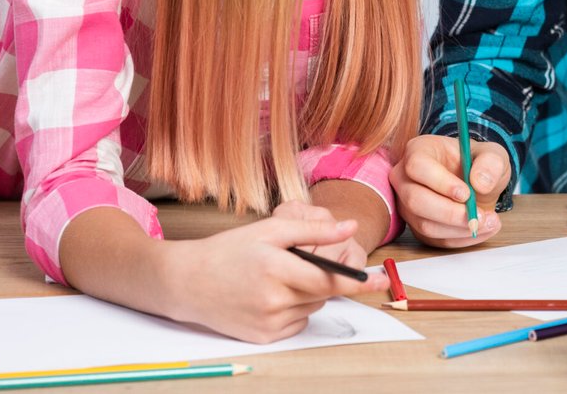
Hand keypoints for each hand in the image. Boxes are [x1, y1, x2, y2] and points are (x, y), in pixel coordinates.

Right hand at [163, 213, 388, 342]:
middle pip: (322, 293)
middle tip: (295, 263)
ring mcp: (267, 323)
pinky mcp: (262, 338)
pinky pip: (297, 323)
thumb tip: (350, 227)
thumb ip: (314, 230)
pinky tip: (269, 296)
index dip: (358, 281)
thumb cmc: (229, 251)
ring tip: (276, 277)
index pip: (329, 280)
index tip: (381, 281)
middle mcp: (273, 300)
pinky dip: (293, 309)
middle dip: (320, 278)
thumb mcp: (271, 231)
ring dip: (306, 293)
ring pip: (311, 307)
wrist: (185, 282)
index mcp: (276, 269)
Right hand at [390, 133, 507, 247]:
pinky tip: (482, 229)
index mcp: (419, 151)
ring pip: (424, 224)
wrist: (477, 182)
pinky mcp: (419, 226)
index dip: (440, 182)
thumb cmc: (477, 162)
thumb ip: (490, 162)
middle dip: (449, 212)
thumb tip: (480, 183)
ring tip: (488, 221)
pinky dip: (461, 238)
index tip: (466, 193)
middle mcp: (406, 178)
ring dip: (458, 228)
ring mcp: (408, 205)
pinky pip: (435, 240)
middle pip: (415, 200)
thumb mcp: (493, 154)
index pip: (417, 166)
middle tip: (478, 215)